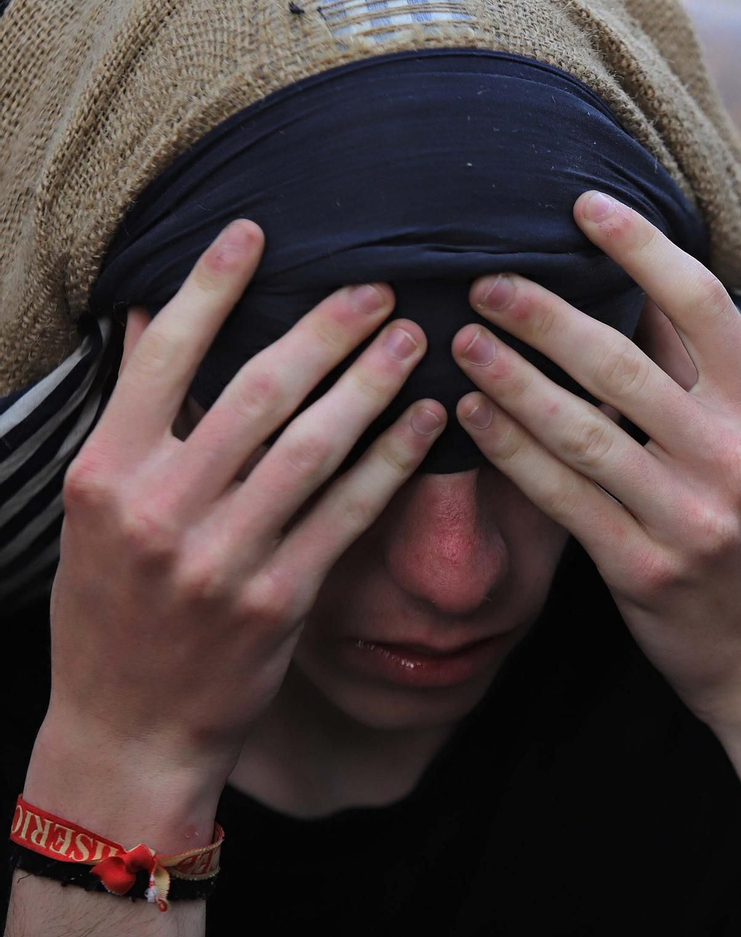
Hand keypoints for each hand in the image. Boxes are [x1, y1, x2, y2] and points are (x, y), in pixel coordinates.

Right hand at [39, 221, 442, 799]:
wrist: (129, 724)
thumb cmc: (112, 604)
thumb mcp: (96, 507)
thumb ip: (134, 413)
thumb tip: (156, 313)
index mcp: (107, 474)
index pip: (162, 360)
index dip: (211, 289)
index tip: (254, 232)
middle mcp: (160, 509)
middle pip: (255, 394)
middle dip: (323, 332)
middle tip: (377, 287)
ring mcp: (223, 558)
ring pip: (312, 448)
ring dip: (370, 385)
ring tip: (413, 337)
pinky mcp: (280, 599)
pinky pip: (349, 513)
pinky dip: (392, 460)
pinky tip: (428, 418)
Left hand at [451, 191, 740, 729]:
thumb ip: (709, 377)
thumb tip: (635, 290)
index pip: (700, 303)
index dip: (639, 246)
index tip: (582, 205)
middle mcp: (737, 455)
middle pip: (623, 361)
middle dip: (544, 313)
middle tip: (486, 279)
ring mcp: (691, 516)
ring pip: (582, 427)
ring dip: (511, 377)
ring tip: (461, 339)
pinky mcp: (644, 569)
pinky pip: (562, 495)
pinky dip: (511, 450)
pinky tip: (473, 416)